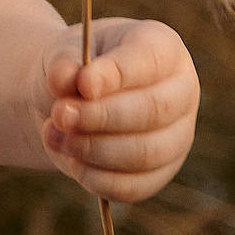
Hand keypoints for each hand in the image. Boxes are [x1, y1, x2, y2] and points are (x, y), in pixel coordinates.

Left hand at [39, 18, 198, 201]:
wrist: (67, 100)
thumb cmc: (73, 67)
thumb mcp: (61, 52)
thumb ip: (63, 62)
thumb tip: (66, 79)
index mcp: (163, 47)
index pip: (151, 59)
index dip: (118, 74)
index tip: (83, 84)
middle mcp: (181, 91)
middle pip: (154, 110)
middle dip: (101, 116)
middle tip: (60, 114)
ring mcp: (178, 136)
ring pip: (146, 153)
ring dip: (93, 148)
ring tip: (52, 133)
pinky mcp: (160, 173)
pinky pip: (134, 186)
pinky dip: (95, 177)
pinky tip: (68, 157)